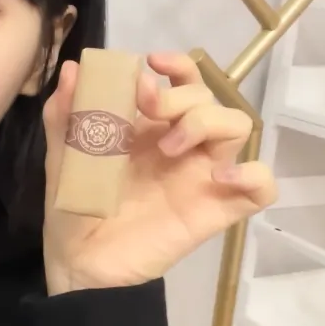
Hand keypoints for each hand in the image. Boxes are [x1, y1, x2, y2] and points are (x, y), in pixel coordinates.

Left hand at [41, 53, 277, 294]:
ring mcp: (200, 177)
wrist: (78, 261)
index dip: (178, 65)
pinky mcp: (215, 211)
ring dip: (207, 122)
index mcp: (148, 128)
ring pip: (238, 127)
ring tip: (168, 148)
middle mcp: (180, 146)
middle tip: (148, 110)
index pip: (183, 82)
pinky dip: (253, 175)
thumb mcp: (62, 156)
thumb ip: (65, 114)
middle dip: (179, 95)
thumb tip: (73, 69)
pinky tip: (219, 179)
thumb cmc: (74, 206)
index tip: (151, 64)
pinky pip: (262, 188)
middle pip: (208, 98)